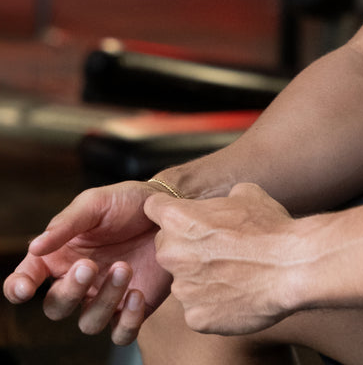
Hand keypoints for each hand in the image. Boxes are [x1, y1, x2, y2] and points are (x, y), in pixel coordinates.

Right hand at [3, 180, 171, 345]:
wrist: (170, 208)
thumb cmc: (128, 202)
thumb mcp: (96, 203)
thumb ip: (66, 224)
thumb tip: (35, 246)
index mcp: (61, 255)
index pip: (27, 278)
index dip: (18, 287)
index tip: (25, 288)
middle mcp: (79, 281)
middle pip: (56, 307)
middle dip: (69, 290)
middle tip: (89, 265)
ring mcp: (104, 297)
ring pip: (88, 323)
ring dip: (103, 300)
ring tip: (124, 267)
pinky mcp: (132, 309)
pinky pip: (120, 334)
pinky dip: (126, 321)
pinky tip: (137, 294)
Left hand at [145, 182, 295, 334]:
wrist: (292, 267)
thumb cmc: (271, 228)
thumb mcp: (247, 194)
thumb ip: (221, 199)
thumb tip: (224, 202)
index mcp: (180, 219)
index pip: (153, 208)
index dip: (168, 211)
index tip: (180, 216)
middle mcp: (173, 253)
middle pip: (165, 247)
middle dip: (184, 246)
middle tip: (215, 248)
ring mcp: (182, 289)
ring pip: (182, 280)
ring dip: (198, 277)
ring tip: (231, 272)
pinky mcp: (195, 317)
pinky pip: (196, 308)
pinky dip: (211, 302)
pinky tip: (234, 292)